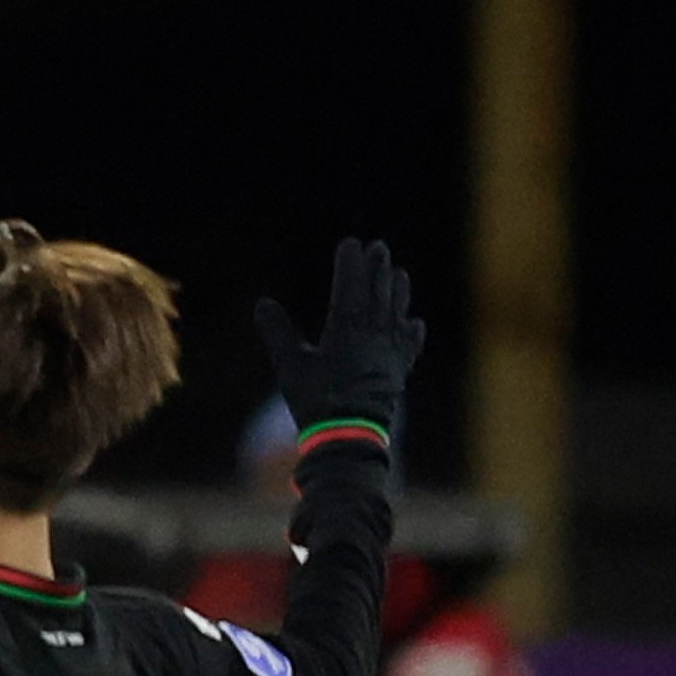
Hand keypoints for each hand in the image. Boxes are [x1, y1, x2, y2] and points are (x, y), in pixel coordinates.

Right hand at [254, 236, 427, 445]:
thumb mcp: (290, 365)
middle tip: (379, 247)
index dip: (350, 263)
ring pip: (397, 312)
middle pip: (379, 292)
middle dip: (378, 268)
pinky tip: (414, 323)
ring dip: (398, 291)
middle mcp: (373, 333)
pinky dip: (411, 331)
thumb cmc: (316, 399)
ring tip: (400, 274)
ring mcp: (390, 351)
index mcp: (346, 327)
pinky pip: (409, 344)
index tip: (350, 243)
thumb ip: (277, 331)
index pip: (350, 285)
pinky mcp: (398, 371)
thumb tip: (261, 303)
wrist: (350, 432)